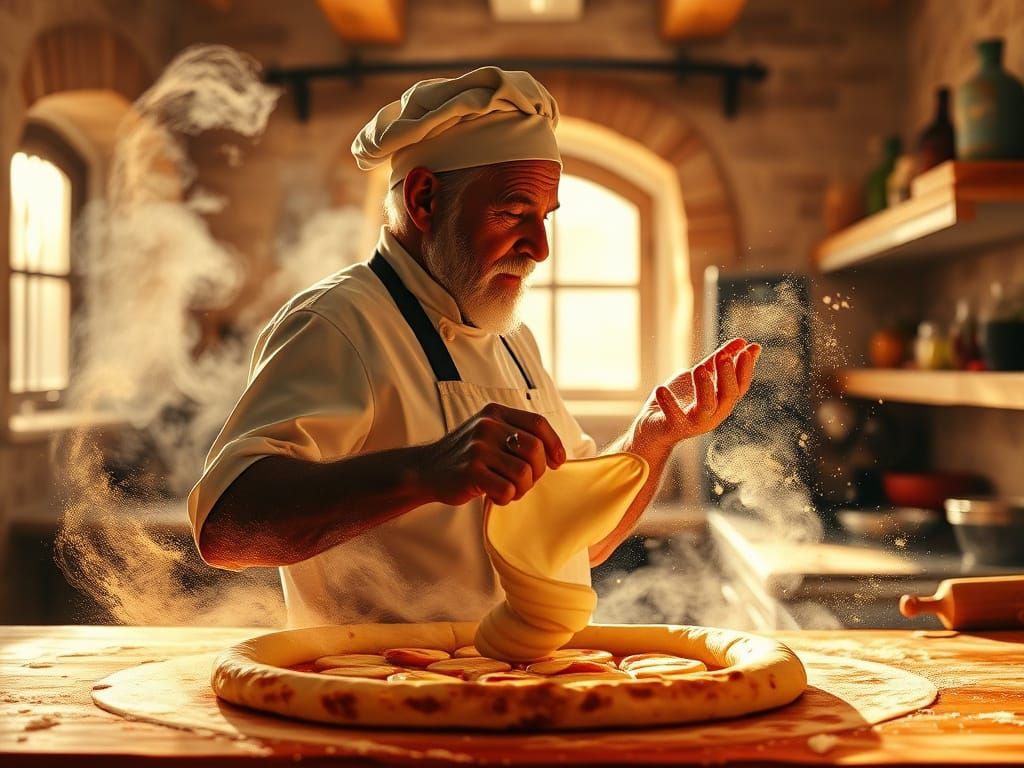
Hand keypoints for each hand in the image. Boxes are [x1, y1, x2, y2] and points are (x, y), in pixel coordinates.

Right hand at [420, 403, 565, 506]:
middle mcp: (487, 426)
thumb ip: (516, 434)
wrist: (425, 469)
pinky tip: (495, 495)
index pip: (538, 423)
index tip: (557, 462)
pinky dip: (506, 497)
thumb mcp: (488, 432)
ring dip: (521, 488)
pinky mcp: (471, 471)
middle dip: (537, 472)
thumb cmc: (465, 455)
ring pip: (523, 473)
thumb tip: (555, 454)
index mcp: (495, 413)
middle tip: (525, 482)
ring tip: (508, 489)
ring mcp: (478, 448)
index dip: (554, 444)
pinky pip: (507, 489)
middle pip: (535, 449)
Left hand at [630, 338, 759, 456]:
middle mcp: (713, 415)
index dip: (746, 368)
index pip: (740, 386)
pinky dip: (668, 403)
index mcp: (721, 402)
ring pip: (706, 407)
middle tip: (723, 356)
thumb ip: (718, 361)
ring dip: (704, 387)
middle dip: (727, 376)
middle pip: (728, 396)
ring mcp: (694, 423)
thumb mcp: (700, 376)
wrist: (652, 427)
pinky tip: (660, 388)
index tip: (748, 349)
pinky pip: (673, 417)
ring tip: (698, 368)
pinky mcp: (673, 427)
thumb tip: (744, 342)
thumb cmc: (679, 400)